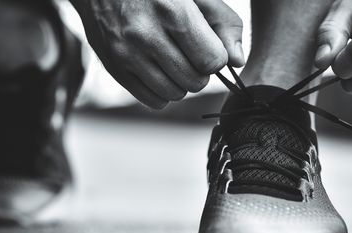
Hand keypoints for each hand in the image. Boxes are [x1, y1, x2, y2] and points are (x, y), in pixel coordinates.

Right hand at [72, 0, 243, 108]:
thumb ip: (223, 22)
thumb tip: (237, 61)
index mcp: (172, 11)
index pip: (211, 60)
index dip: (216, 57)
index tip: (208, 46)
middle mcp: (146, 35)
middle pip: (195, 81)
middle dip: (200, 71)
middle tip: (191, 54)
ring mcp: (126, 55)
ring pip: (175, 94)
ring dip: (182, 83)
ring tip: (174, 61)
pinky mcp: (114, 69)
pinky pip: (153, 101)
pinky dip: (163, 92)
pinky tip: (160, 71)